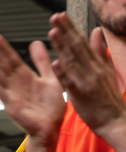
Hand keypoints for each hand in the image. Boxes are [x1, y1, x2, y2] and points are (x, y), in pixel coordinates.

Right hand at [0, 32, 64, 146]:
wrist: (50, 130)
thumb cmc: (50, 109)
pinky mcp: (12, 106)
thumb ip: (42, 62)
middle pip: (1, 62)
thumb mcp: (50, 79)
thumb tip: (35, 43)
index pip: (10, 57)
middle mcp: (16, 84)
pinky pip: (1, 91)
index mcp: (25, 77)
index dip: (0, 45)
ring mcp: (12, 94)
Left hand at [48, 14, 125, 136]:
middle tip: (55, 17)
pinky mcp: (81, 94)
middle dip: (65, 31)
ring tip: (52, 32)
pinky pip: (71, 82)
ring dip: (62, 46)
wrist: (115, 119)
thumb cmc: (108, 97)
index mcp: (96, 63)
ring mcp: (87, 81)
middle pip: (77, 47)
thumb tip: (96, 32)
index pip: (81, 42)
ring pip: (73, 61)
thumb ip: (100, 51)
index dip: (71, 28)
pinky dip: (63, 72)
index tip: (61, 16)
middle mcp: (92, 68)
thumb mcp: (106, 70)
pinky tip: (55, 62)